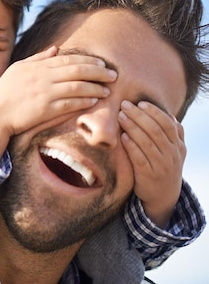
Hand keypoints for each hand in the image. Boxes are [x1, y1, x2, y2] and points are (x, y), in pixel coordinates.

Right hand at [0, 46, 116, 160]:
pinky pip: (70, 103)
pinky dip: (84, 101)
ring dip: (95, 87)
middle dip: (99, 72)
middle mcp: (43, 77)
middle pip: (77, 70)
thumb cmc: (4, 91)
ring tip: (108, 90)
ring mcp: (45, 93)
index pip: (69, 59)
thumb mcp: (19, 68)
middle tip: (114, 75)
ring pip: (77, 86)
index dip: (89, 61)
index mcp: (38, 66)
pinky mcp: (45, 109)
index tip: (103, 64)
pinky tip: (94, 101)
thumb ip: (38, 58)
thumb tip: (56, 48)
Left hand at [118, 100, 184, 227]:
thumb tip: (167, 113)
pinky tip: (122, 136)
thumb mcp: (174, 151)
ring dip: (132, 127)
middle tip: (124, 105)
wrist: (164, 196)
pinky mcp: (148, 176)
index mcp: (178, 146)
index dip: (154, 112)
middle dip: (139, 115)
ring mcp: (161, 166)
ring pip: (147, 142)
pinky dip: (131, 146)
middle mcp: (172, 155)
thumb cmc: (164, 166)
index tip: (140, 103)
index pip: (168, 124)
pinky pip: (139, 158)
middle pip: (155, 130)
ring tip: (120, 116)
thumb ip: (172, 134)